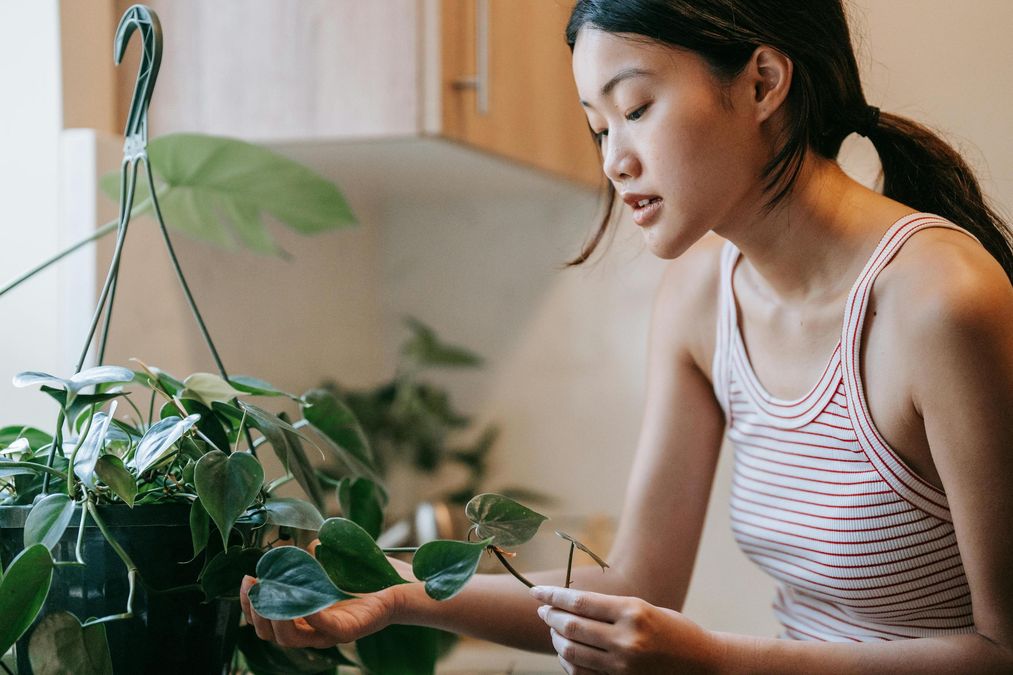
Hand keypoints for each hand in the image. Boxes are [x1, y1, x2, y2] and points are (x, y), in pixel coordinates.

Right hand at [238, 542, 415, 648]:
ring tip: (268, 592)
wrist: (399, 581)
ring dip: (274, 616)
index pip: (266, 619)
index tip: (246, 579)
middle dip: (254, 610)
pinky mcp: (348, 631)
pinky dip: (308, 615)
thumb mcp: (328, 558)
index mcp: (303, 614)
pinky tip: (300, 598)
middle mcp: (312, 628)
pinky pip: (322, 629)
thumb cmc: (363, 571)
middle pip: (270, 632)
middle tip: (252, 584)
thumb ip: (306, 555)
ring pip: (289, 637)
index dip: (250, 604)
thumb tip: (287, 549)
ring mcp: (329, 633)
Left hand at [531, 586, 720, 674]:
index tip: (536, 591)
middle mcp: (626, 638)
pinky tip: (566, 652)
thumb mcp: (643, 608)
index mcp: (632, 611)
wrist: (703, 663)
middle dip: (550, 616)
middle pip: (572, 626)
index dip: (553, 595)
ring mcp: (623, 664)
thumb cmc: (672, 629)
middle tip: (542, 610)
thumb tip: (569, 604)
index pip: (580, 602)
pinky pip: (583, 673)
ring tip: (554, 630)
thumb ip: (609, 609)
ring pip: (572, 651)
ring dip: (556, 639)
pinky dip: (568, 661)